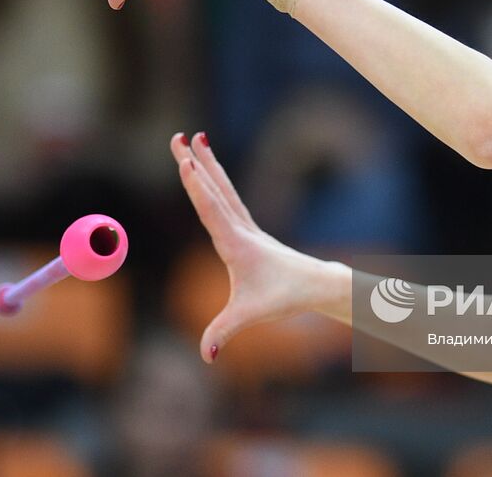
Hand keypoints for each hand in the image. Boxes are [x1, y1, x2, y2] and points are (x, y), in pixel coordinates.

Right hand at [170, 132, 346, 361]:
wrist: (314, 283)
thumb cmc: (283, 296)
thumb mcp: (249, 314)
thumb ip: (223, 332)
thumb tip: (205, 356)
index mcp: (236, 243)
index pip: (212, 210)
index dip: (198, 187)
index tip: (186, 162)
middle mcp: (239, 227)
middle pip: (213, 188)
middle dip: (194, 161)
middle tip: (178, 136)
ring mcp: (244, 225)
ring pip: (221, 187)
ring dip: (207, 162)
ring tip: (194, 137)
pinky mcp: (246, 228)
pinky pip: (226, 196)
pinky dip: (215, 178)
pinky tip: (209, 169)